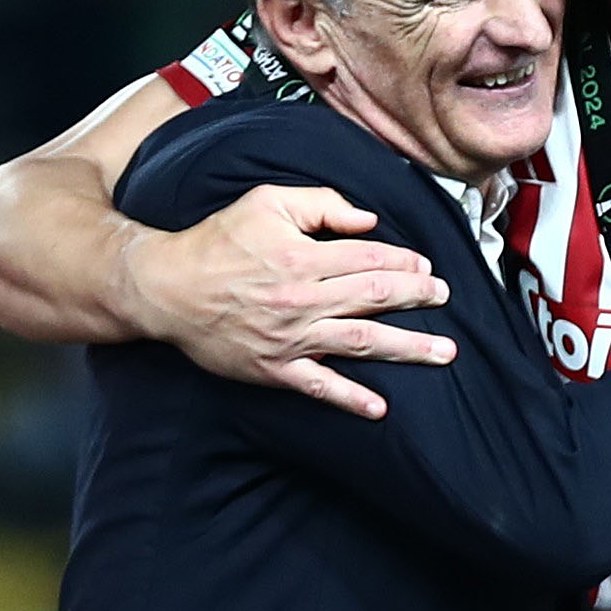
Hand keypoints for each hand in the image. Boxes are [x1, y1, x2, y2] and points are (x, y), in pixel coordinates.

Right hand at [120, 183, 455, 418]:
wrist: (165, 288)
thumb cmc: (217, 240)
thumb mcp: (267, 202)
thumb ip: (321, 204)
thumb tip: (368, 219)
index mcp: (303, 256)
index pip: (370, 259)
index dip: (405, 263)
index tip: (426, 267)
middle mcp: (303, 299)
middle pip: (375, 298)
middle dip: (418, 297)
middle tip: (445, 296)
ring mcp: (291, 338)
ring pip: (362, 341)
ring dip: (408, 348)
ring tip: (444, 352)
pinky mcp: (274, 368)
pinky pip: (319, 386)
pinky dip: (350, 398)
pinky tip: (380, 407)